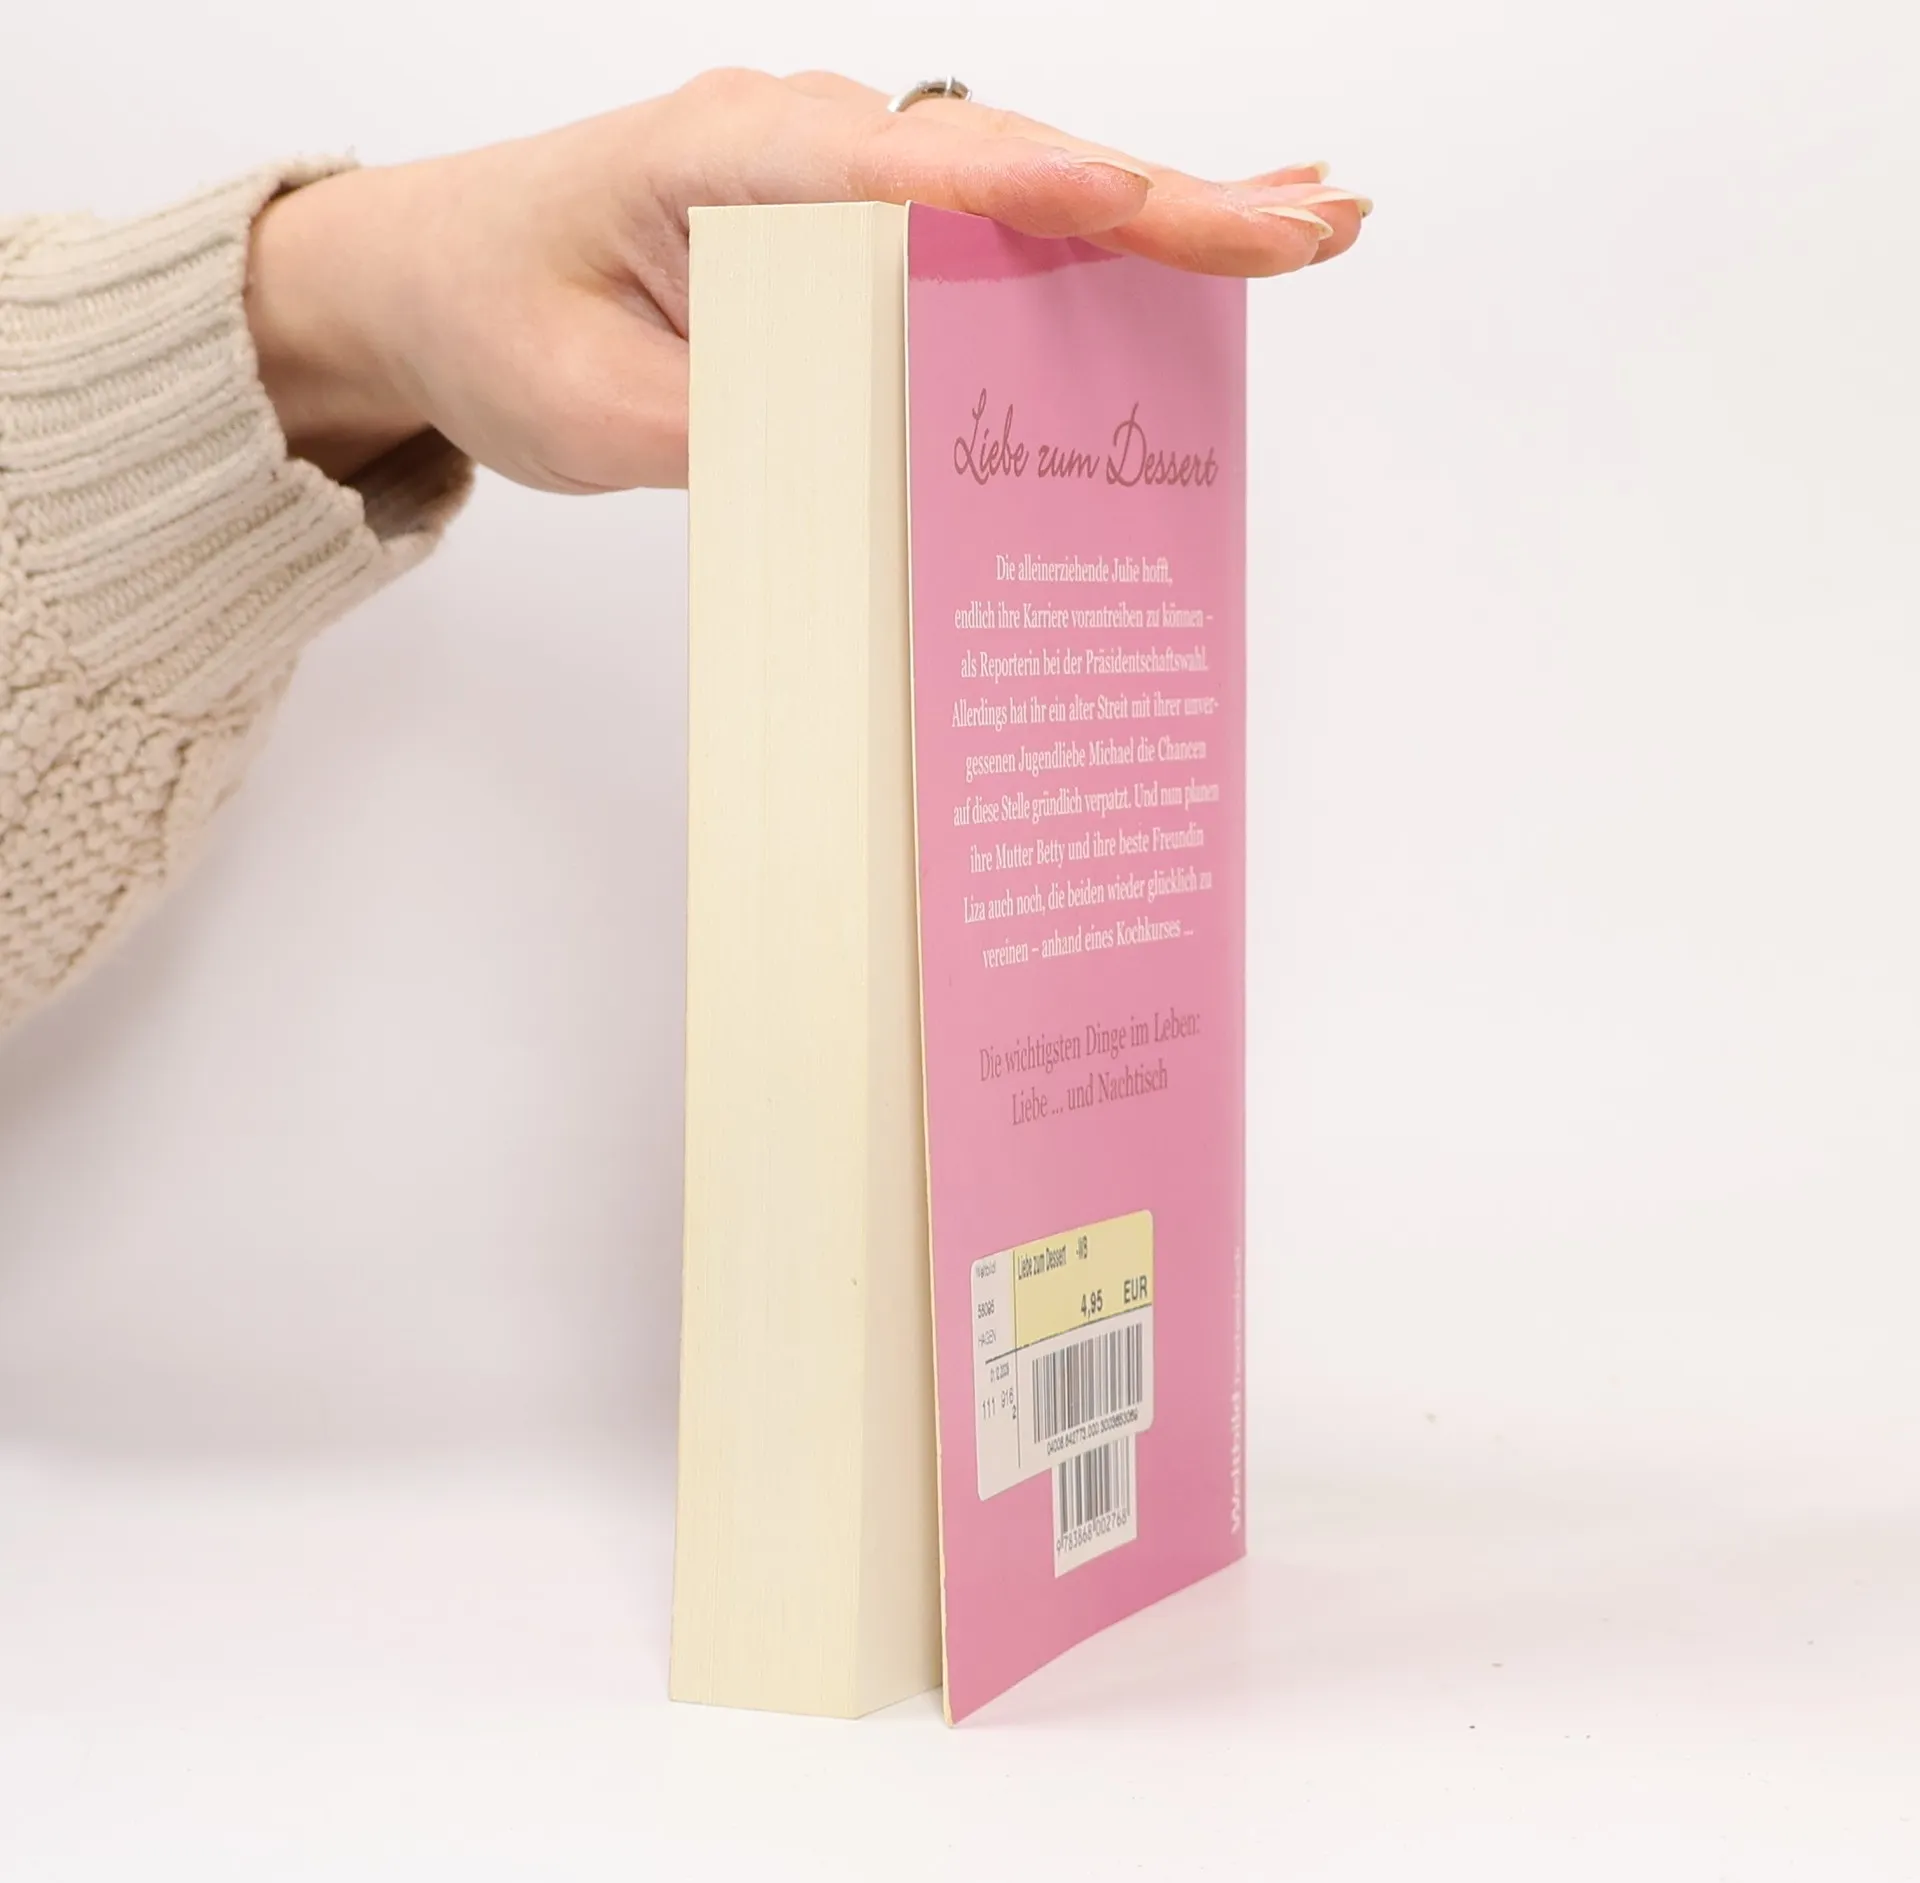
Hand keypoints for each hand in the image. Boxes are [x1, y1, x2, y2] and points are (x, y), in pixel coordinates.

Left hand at [244, 70, 1369, 488]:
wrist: (431, 280)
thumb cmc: (499, 320)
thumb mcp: (592, 412)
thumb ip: (734, 429)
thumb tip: (881, 465)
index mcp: (730, 159)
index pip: (909, 176)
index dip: (1034, 195)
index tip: (1139, 209)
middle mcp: (804, 144)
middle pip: (1009, 170)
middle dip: (1166, 201)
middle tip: (1311, 225)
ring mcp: (835, 176)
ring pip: (1019, 190)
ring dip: (1161, 212)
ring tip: (1301, 227)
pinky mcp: (848, 224)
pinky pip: (983, 225)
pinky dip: (1090, 235)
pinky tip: (1177, 236)